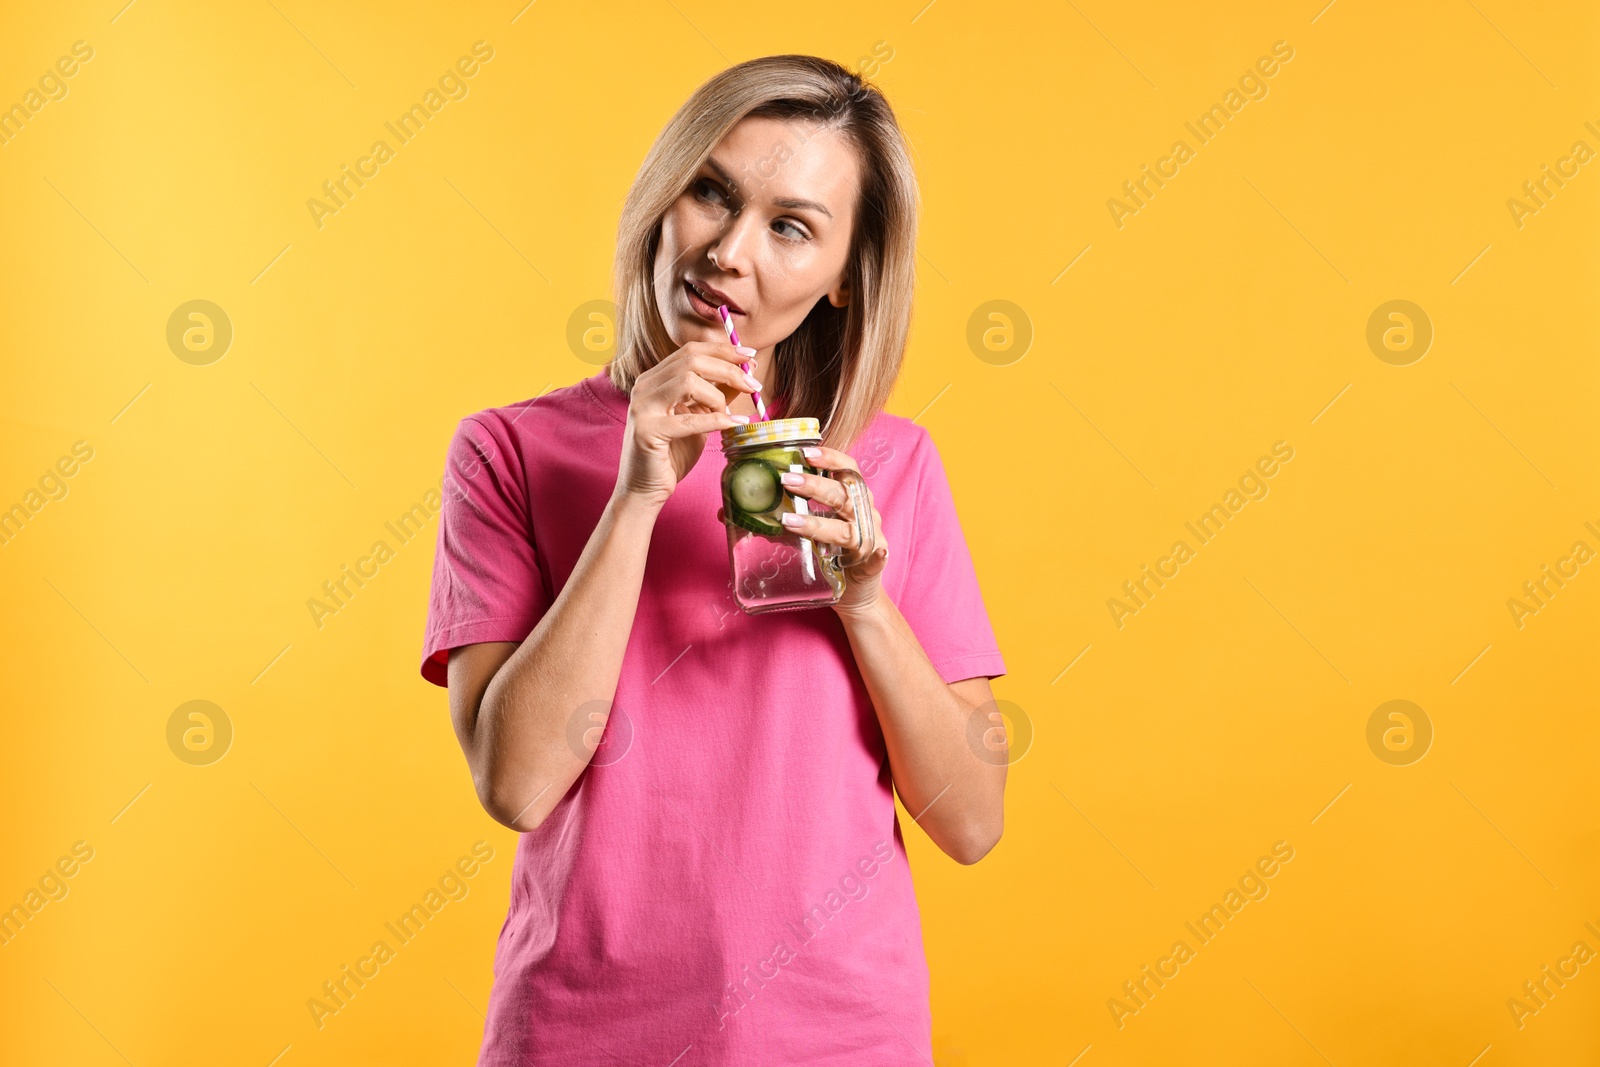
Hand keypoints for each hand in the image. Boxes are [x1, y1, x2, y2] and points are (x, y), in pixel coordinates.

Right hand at [614, 340, 760, 509]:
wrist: (644, 489)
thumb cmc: (672, 454)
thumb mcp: (699, 418)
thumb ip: (715, 395)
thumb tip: (744, 374)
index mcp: (654, 379)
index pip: (691, 350)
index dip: (723, 350)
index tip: (750, 356)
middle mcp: (644, 386)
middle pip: (692, 360)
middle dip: (729, 369)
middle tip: (753, 385)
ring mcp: (642, 407)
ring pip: (688, 381)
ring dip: (718, 397)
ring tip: (728, 415)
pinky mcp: (647, 431)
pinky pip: (689, 420)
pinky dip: (716, 421)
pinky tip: (734, 424)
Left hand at [721, 444, 889, 614]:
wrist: (855, 592)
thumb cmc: (829, 553)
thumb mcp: (802, 531)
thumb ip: (773, 518)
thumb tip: (724, 512)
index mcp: (850, 497)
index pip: (846, 468)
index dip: (830, 458)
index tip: (806, 453)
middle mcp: (863, 512)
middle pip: (843, 493)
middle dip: (815, 486)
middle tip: (786, 482)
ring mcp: (869, 537)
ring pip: (848, 527)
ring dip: (820, 523)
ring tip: (790, 522)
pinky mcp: (872, 563)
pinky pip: (876, 557)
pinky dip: (876, 554)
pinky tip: (874, 551)